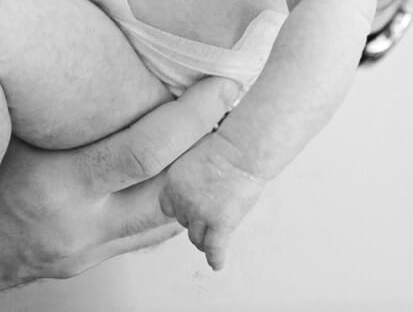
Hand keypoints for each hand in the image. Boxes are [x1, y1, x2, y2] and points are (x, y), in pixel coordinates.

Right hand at [0, 76, 238, 296]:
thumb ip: (23, 45)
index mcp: (52, 185)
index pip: (144, 150)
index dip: (193, 117)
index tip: (225, 81)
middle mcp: (77, 226)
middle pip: (172, 188)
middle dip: (214, 146)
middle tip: (246, 99)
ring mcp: (84, 252)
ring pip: (167, 217)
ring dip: (201, 177)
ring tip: (233, 129)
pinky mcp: (86, 263)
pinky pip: (146, 236)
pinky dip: (173, 202)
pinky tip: (192, 169)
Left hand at [158, 132, 265, 271]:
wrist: (243, 148)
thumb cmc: (226, 147)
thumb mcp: (195, 158)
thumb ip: (189, 177)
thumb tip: (194, 190)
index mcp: (172, 184)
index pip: (169, 208)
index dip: (182, 209)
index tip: (192, 208)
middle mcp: (182, 201)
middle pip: (184, 223)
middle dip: (197, 220)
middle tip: (213, 212)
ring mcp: (200, 214)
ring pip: (197, 239)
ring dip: (206, 239)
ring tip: (215, 238)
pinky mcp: (220, 224)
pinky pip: (214, 248)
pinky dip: (215, 258)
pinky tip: (217, 264)